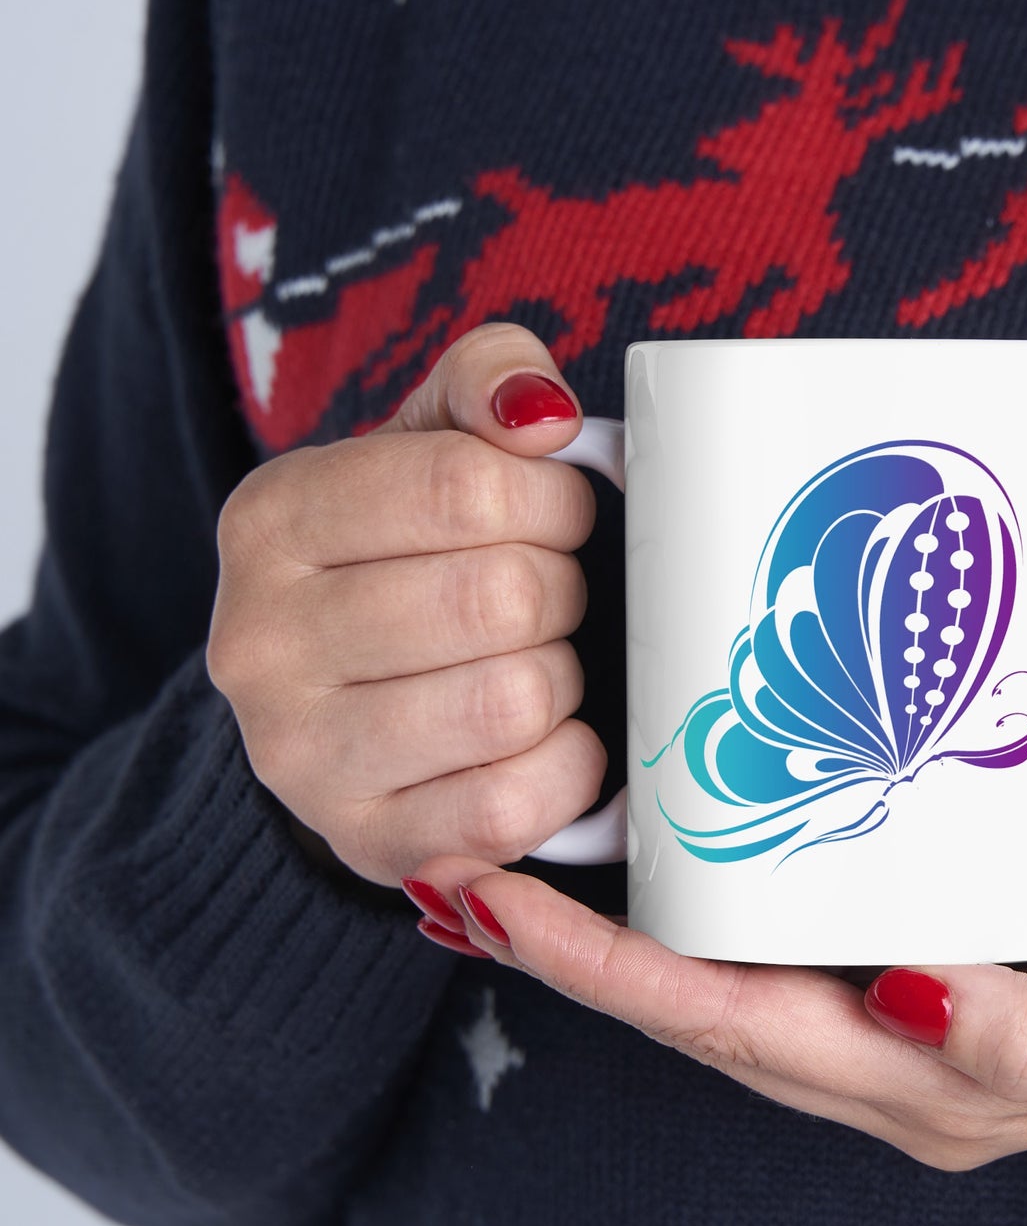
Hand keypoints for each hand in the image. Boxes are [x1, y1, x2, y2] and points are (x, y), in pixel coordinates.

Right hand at [207, 324, 603, 885]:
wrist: (345, 707)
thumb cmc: (408, 561)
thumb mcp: (429, 444)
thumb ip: (486, 383)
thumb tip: (542, 414)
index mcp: (272, 520)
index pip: (466, 486)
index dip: (553, 501)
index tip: (558, 517)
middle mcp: (261, 643)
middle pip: (501, 597)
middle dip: (561, 591)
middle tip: (549, 598)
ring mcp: (303, 758)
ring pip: (513, 701)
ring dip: (561, 679)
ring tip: (536, 665)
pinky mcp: (369, 843)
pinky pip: (513, 806)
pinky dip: (566, 768)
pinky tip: (547, 741)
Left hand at [408, 825, 1026, 1168]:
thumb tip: (906, 1002)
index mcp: (933, 1083)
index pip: (729, 1028)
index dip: (605, 973)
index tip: (496, 902)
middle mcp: (896, 1051)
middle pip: (699, 1003)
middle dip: (573, 950)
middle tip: (467, 863)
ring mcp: (907, 999)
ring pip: (731, 967)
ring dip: (623, 924)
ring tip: (529, 849)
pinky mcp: (935, 936)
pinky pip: (789, 927)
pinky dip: (709, 892)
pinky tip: (675, 838)